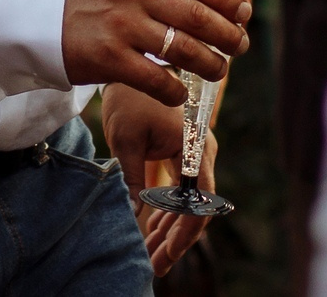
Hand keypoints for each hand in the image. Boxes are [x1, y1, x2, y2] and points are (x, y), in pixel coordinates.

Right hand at [61, 0, 249, 102]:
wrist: (36, 12)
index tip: (244, 12)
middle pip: (196, 16)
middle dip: (227, 34)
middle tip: (241, 46)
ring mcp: (121, 27)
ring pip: (182, 50)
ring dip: (210, 64)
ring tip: (219, 71)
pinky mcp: (109, 59)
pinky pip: (155, 80)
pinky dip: (176, 90)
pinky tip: (182, 93)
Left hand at [104, 83, 213, 274]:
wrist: (135, 61)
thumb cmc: (131, 97)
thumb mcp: (127, 140)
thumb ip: (134, 181)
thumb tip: (135, 218)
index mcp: (194, 149)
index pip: (198, 204)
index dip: (183, 235)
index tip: (163, 257)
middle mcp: (200, 154)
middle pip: (194, 209)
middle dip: (173, 240)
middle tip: (153, 265)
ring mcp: (193, 154)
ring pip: (186, 202)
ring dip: (168, 229)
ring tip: (148, 254)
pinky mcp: (181, 153)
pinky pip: (179, 189)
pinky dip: (165, 210)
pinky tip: (150, 229)